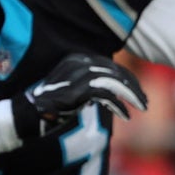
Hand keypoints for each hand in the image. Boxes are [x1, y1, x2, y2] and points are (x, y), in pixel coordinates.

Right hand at [10, 52, 147, 142]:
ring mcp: (79, 74)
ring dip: (132, 96)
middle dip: (134, 88)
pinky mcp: (78, 89)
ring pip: (115, 82)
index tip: (141, 93)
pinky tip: (126, 116)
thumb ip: (93, 84)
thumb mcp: (75, 88)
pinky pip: (106, 95)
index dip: (129, 79)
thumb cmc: (53, 103)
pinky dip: (118, 106)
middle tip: (145, 103)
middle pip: (117, 72)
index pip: (112, 65)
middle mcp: (80, 62)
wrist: (29, 112)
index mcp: (79, 59)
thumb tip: (116, 90)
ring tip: (142, 108)